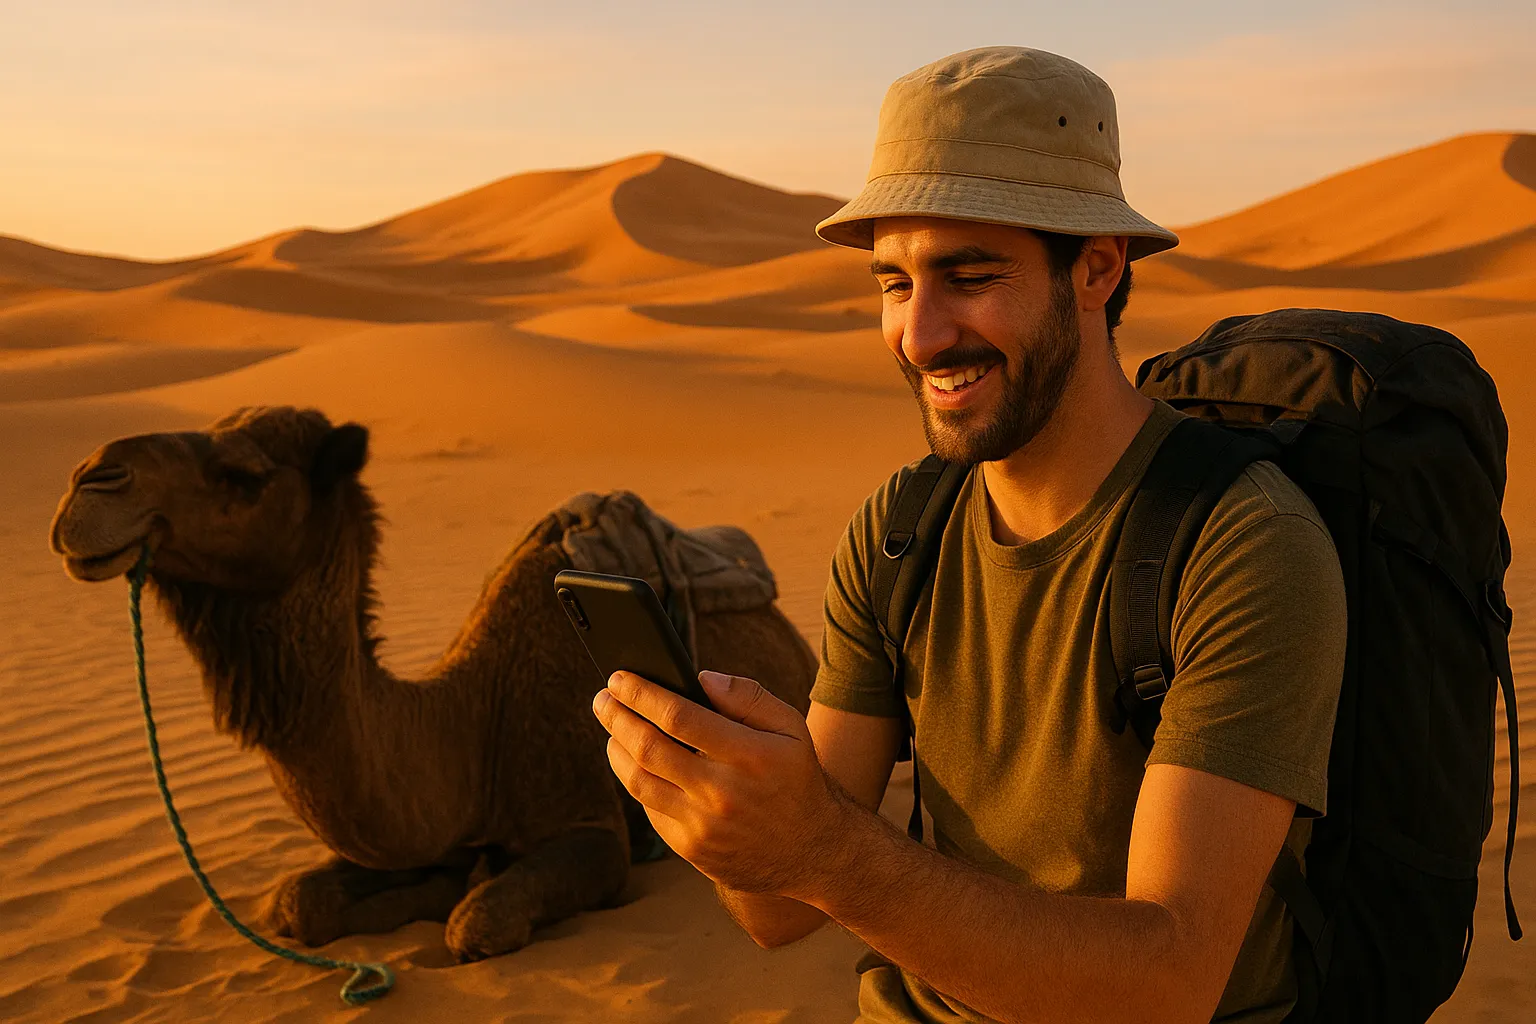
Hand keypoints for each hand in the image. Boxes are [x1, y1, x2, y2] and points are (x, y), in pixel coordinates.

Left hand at [593, 670, 851, 898]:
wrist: (812, 852)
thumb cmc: (796, 778)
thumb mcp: (791, 727)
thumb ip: (748, 696)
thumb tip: (699, 677)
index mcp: (749, 755)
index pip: (678, 716)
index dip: (641, 693)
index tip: (619, 677)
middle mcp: (722, 792)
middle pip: (648, 747)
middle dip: (616, 716)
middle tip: (602, 697)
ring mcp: (703, 825)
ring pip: (639, 780)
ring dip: (615, 748)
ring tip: (610, 726)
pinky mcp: (691, 848)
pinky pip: (649, 808)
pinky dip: (634, 779)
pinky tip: (631, 760)